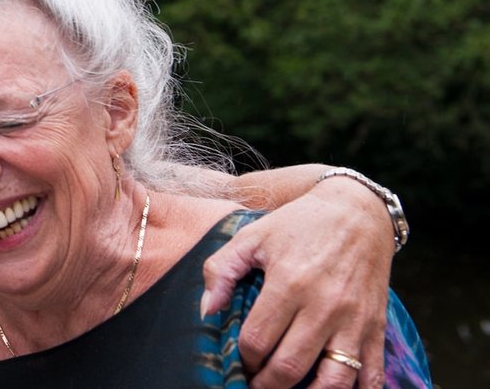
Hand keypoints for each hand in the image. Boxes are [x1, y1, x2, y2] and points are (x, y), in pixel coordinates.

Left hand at [202, 181, 392, 387]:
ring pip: (333, 381)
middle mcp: (324, 306)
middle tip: (256, 385)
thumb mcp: (252, 236)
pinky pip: (372, 375)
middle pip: (290, 366)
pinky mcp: (377, 328)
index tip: (239, 361)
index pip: (257, 340)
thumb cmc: (298, 224)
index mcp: (289, 283)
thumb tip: (207, 311)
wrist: (357, 213)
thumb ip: (221, 270)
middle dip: (266, 385)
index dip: (243, 358)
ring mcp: (354, 321)